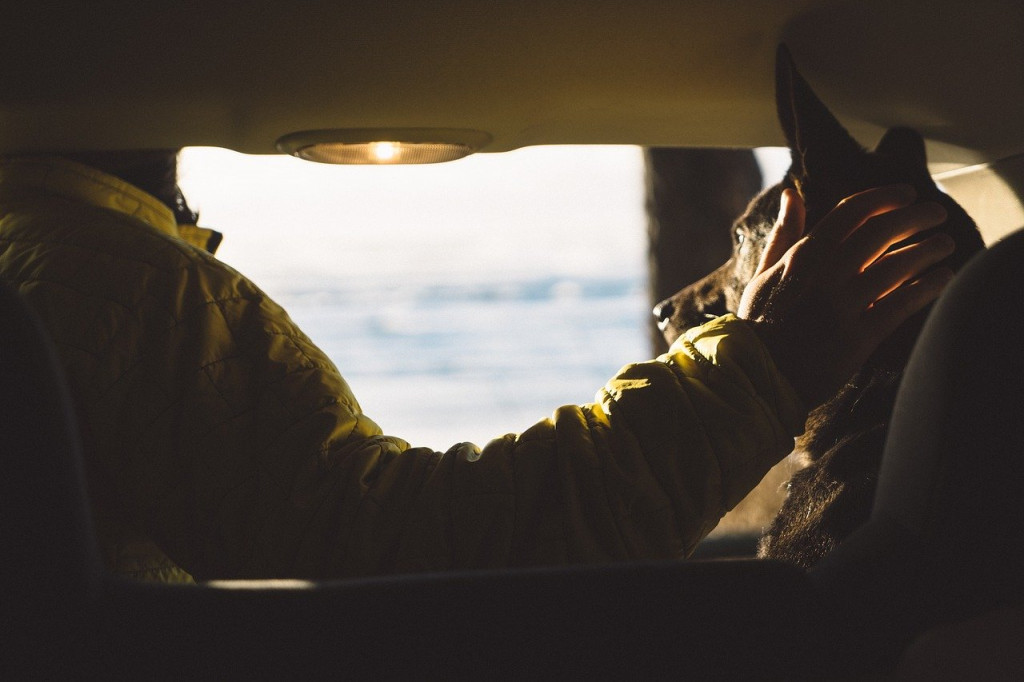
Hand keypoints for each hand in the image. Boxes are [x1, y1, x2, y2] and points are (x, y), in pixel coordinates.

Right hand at [738, 185, 954, 407]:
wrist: (756, 377)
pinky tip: (942, 277)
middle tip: (936, 213)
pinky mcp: (857, 338)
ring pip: (896, 266)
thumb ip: (783, 234)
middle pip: (880, 232)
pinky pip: (900, 305)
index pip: (850, 212)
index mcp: (801, 257)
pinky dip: (926, 287)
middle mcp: (824, 276)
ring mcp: (842, 307)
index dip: (883, 198)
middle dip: (915, 217)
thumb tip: (791, 193)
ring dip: (927, 249)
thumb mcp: (763, 274)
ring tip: (945, 244)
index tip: (906, 194)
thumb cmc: (758, 325)